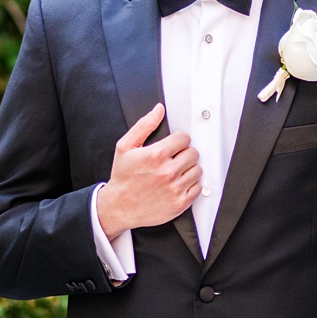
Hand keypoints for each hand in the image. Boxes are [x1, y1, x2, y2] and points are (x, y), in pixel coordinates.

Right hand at [97, 104, 201, 236]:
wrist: (119, 207)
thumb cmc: (123, 178)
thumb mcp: (125, 147)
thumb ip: (144, 126)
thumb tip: (158, 110)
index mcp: (156, 155)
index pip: (184, 138)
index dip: (178, 140)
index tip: (173, 146)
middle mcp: (167, 172)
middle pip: (193, 153)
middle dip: (184, 154)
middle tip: (173, 160)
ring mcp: (175, 188)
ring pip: (197, 170)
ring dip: (188, 169)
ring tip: (175, 172)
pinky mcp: (180, 203)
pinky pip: (198, 188)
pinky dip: (190, 186)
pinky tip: (177, 184)